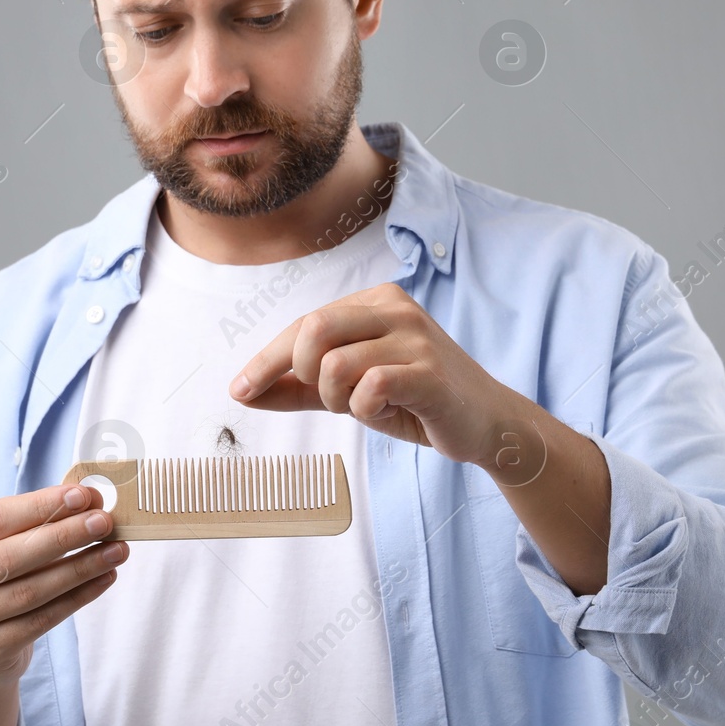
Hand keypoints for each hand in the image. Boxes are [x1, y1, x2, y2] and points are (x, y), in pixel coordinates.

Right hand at [0, 483, 126, 688]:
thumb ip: (32, 520)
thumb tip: (87, 499)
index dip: (40, 506)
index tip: (82, 495)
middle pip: (10, 556)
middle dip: (64, 535)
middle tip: (104, 522)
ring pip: (30, 591)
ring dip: (80, 567)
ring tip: (116, 550)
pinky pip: (41, 620)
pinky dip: (78, 597)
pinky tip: (105, 578)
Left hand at [228, 281, 524, 469]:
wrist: (485, 424)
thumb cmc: (415, 401)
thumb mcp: (350, 391)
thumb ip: (300, 388)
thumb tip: (243, 392)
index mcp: (375, 301)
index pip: (304, 324)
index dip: (266, 360)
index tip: (239, 391)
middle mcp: (395, 308)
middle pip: (312, 330)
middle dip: (302, 374)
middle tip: (327, 398)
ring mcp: (416, 337)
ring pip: (335, 364)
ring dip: (337, 400)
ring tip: (365, 407)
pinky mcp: (430, 372)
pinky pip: (369, 388)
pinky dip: (365, 409)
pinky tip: (388, 411)